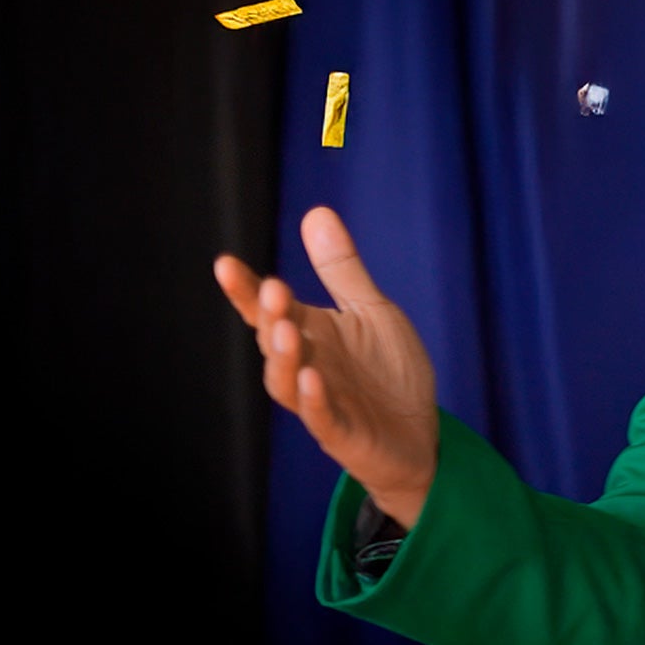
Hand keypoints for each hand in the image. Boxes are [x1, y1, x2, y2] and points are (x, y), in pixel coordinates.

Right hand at [214, 207, 439, 527]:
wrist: (419, 432)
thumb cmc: (388, 371)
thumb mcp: (371, 310)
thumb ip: (342, 270)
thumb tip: (316, 211)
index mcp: (310, 332)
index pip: (268, 309)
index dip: (246, 290)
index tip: (225, 264)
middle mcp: (305, 365)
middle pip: (273, 340)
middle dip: (270, 317)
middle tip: (273, 290)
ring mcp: (321, 400)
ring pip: (285, 382)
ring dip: (283, 357)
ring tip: (285, 331)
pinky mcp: (341, 432)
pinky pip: (321, 417)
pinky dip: (314, 399)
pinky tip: (312, 379)